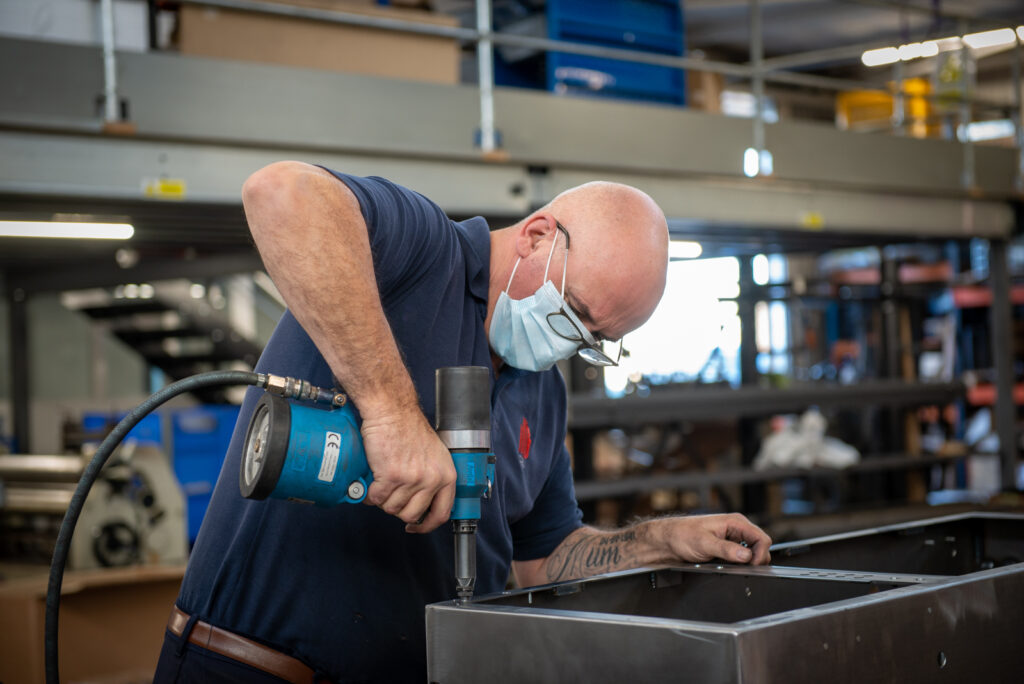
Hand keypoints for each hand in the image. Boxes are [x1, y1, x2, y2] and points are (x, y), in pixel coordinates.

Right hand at [360, 408, 456, 532]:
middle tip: (391, 495)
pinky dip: (371, 493)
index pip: (441, 513)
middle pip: (411, 514)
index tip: (416, 526)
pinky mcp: (392, 476)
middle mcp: (432, 479)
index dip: (426, 525)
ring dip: (382, 498)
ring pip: (391, 507)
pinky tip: (373, 481)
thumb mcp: (434, 454)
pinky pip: (377, 498)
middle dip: (397, 509)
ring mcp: (412, 479)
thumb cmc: (409, 427)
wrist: (392, 410)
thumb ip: (432, 478)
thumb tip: (422, 502)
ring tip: (382, 482)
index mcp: (446, 475)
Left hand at [654, 513, 771, 564]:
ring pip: (752, 553)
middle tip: (744, 570)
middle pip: (760, 546)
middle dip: (756, 560)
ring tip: (733, 568)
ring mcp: (733, 539)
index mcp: (735, 522)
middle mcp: (737, 529)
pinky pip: (741, 558)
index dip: (761, 554)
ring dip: (747, 563)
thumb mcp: (704, 543)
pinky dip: (739, 564)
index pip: (762, 538)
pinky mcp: (727, 548)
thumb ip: (726, 549)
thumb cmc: (681, 535)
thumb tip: (746, 555)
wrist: (667, 540)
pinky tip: (729, 568)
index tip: (751, 566)